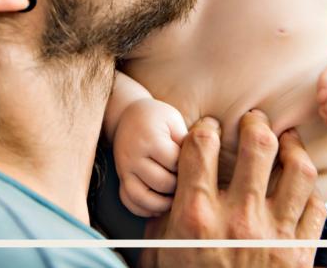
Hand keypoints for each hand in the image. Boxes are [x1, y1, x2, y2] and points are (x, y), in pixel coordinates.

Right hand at [112, 97, 187, 216]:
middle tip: (191, 182)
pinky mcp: (121, 179)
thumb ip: (188, 142)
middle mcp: (134, 155)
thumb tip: (205, 166)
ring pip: (144, 198)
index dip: (191, 166)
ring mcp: (124, 169)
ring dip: (164, 203)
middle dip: (180, 185)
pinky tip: (161, 205)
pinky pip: (130, 202)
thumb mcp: (175, 121)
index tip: (197, 163)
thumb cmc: (159, 119)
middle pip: (163, 183)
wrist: (129, 116)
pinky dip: (145, 209)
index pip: (176, 163)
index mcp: (151, 139)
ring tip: (178, 197)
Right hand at [138, 111, 326, 267]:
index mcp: (197, 214)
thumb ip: (167, 209)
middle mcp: (238, 219)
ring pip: (297, 170)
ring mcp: (274, 236)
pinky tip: (297, 183)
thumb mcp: (161, 249)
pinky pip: (315, 207)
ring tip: (285, 139)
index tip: (210, 128)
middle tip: (254, 118)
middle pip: (257, 145)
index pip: (202, 144)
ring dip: (292, 147)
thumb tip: (175, 175)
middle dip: (255, 122)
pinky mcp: (299, 254)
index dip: (206, 126)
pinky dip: (309, 190)